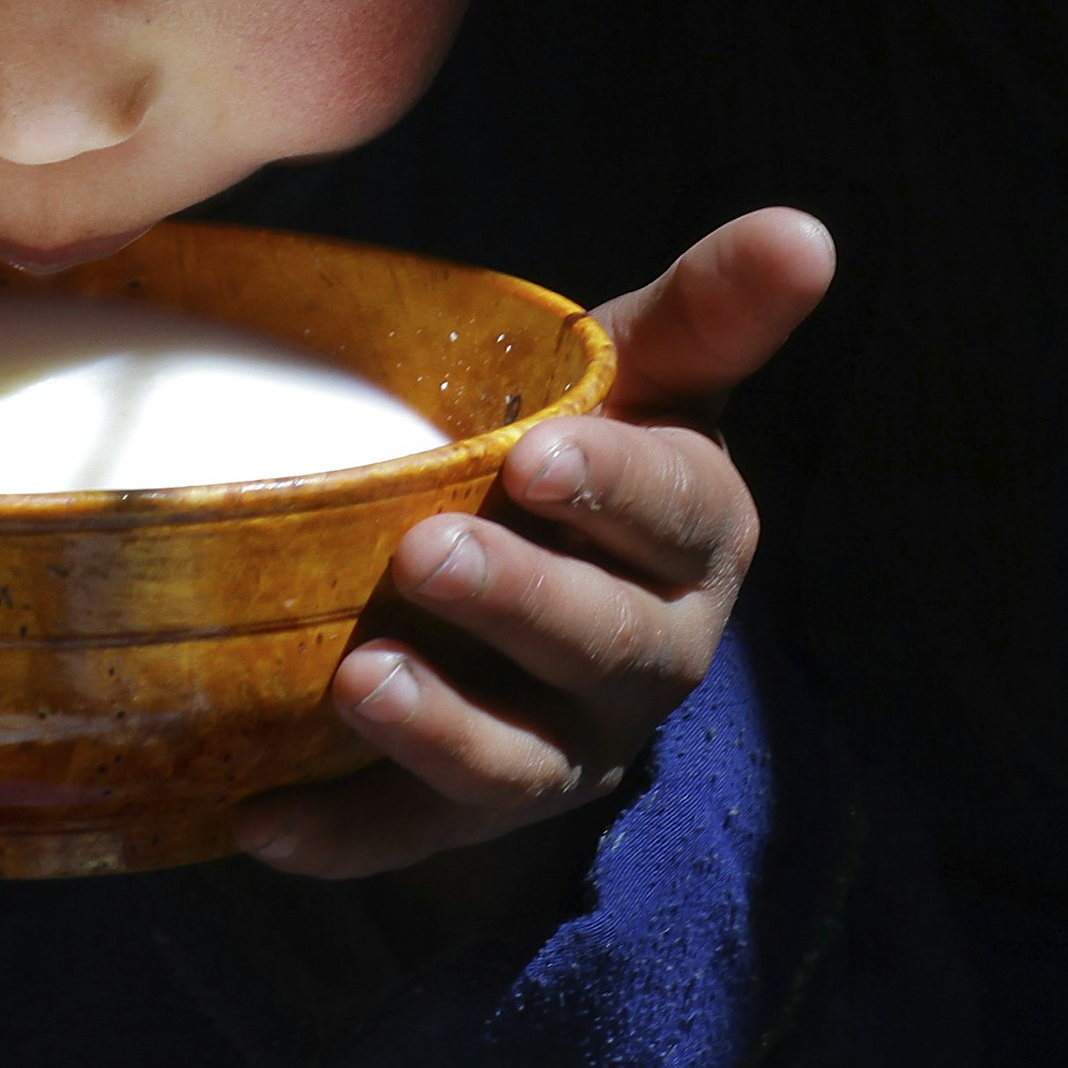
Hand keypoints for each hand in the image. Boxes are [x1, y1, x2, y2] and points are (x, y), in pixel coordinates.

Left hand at [229, 207, 834, 883]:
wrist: (541, 564)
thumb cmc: (587, 442)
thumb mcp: (645, 368)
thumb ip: (711, 309)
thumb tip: (808, 229)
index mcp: (696, 537)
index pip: (675, 514)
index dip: (612, 491)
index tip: (537, 458)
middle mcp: (649, 656)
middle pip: (600, 645)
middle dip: (517, 603)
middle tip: (424, 554)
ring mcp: (566, 744)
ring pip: (520, 761)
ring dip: (440, 731)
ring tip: (355, 681)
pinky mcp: (475, 810)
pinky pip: (413, 835)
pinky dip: (343, 838)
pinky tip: (259, 822)